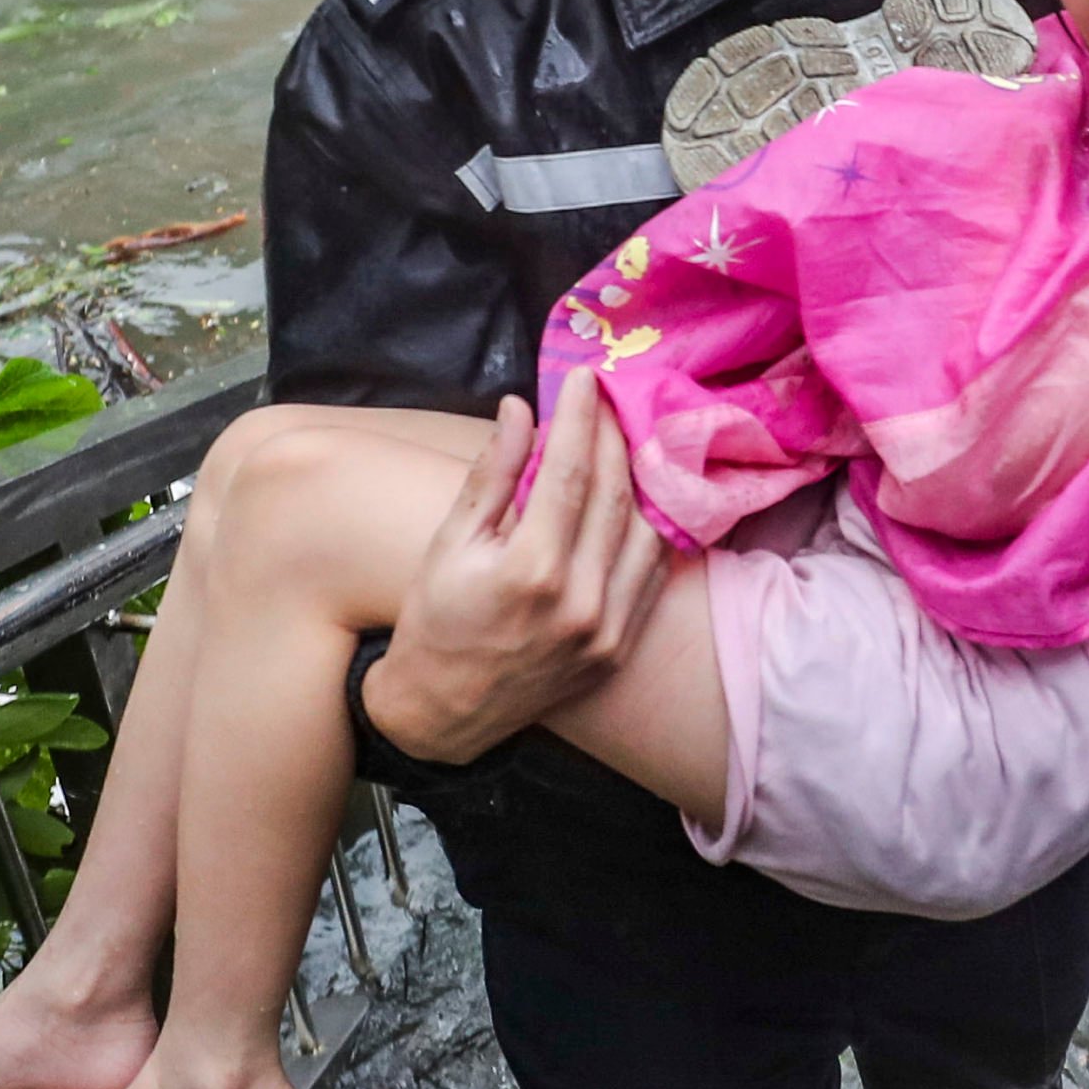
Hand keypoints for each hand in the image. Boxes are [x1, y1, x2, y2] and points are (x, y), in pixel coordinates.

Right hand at [357, 379, 668, 766]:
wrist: (444, 712)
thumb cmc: (436, 621)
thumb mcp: (449, 544)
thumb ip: (490, 476)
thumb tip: (518, 407)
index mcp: (531, 572)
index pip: (569, 472)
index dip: (579, 417)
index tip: (584, 376)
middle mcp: (580, 602)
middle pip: (616, 495)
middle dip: (614, 436)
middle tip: (609, 397)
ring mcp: (608, 631)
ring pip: (647, 532)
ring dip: (642, 477)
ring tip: (628, 437)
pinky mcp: (620, 649)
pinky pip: (652, 574)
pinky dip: (651, 529)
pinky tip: (641, 496)